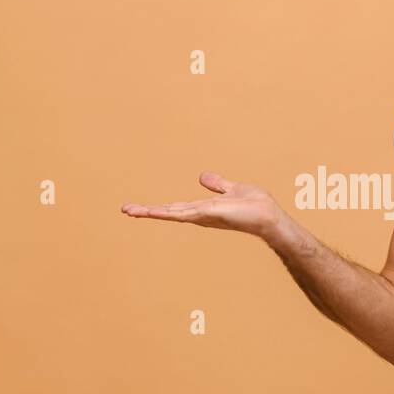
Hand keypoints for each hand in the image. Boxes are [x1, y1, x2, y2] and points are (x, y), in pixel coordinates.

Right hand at [121, 171, 282, 240]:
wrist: (268, 216)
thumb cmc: (256, 205)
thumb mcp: (233, 189)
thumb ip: (217, 184)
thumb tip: (202, 176)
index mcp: (204, 209)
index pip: (177, 207)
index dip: (160, 207)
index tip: (141, 207)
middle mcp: (200, 214)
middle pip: (168, 211)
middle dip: (147, 211)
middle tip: (125, 209)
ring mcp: (202, 215)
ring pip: (170, 213)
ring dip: (149, 211)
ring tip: (128, 210)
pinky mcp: (206, 214)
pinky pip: (181, 213)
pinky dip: (165, 212)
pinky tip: (151, 211)